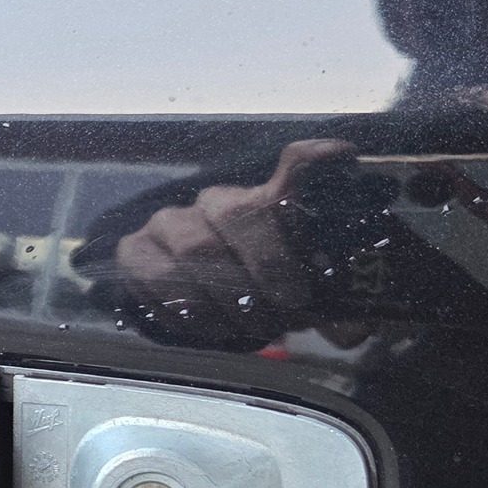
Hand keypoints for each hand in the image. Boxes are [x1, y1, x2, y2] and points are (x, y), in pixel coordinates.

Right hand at [115, 138, 353, 346]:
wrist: (192, 305)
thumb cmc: (252, 295)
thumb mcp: (296, 301)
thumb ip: (326, 312)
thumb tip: (353, 330)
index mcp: (265, 203)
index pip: (291, 167)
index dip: (310, 161)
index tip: (336, 157)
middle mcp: (215, 204)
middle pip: (236, 213)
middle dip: (266, 266)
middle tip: (287, 308)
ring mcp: (169, 224)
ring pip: (193, 249)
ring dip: (226, 298)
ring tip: (249, 329)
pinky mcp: (134, 251)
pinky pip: (153, 277)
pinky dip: (184, 311)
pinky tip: (209, 329)